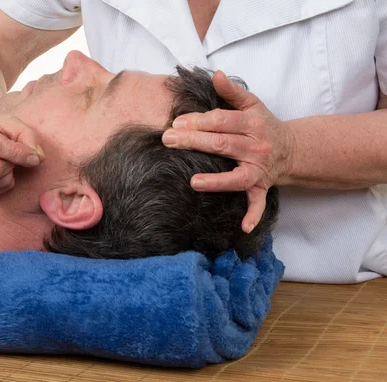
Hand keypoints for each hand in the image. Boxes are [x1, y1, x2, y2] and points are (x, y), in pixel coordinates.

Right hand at [0, 110, 44, 195]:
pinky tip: (0, 170)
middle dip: (12, 165)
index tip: (34, 158)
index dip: (17, 154)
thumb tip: (37, 158)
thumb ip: (26, 136)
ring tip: (6, 161)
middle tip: (14, 157)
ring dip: (9, 174)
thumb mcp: (9, 121)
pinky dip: (3, 183)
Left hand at [162, 71, 293, 232]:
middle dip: (194, 141)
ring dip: (216, 181)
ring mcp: (259, 170)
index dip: (199, 120)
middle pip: (222, 145)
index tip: (177, 122)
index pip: (222, 121)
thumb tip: (216, 75)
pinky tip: (242, 227)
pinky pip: (258, 204)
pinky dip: (252, 216)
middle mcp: (256, 147)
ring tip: (194, 182)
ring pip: (236, 175)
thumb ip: (231, 91)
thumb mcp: (252, 104)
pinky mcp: (261, 188)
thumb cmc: (263, 124)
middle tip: (169, 140)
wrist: (291, 149)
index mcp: (252, 124)